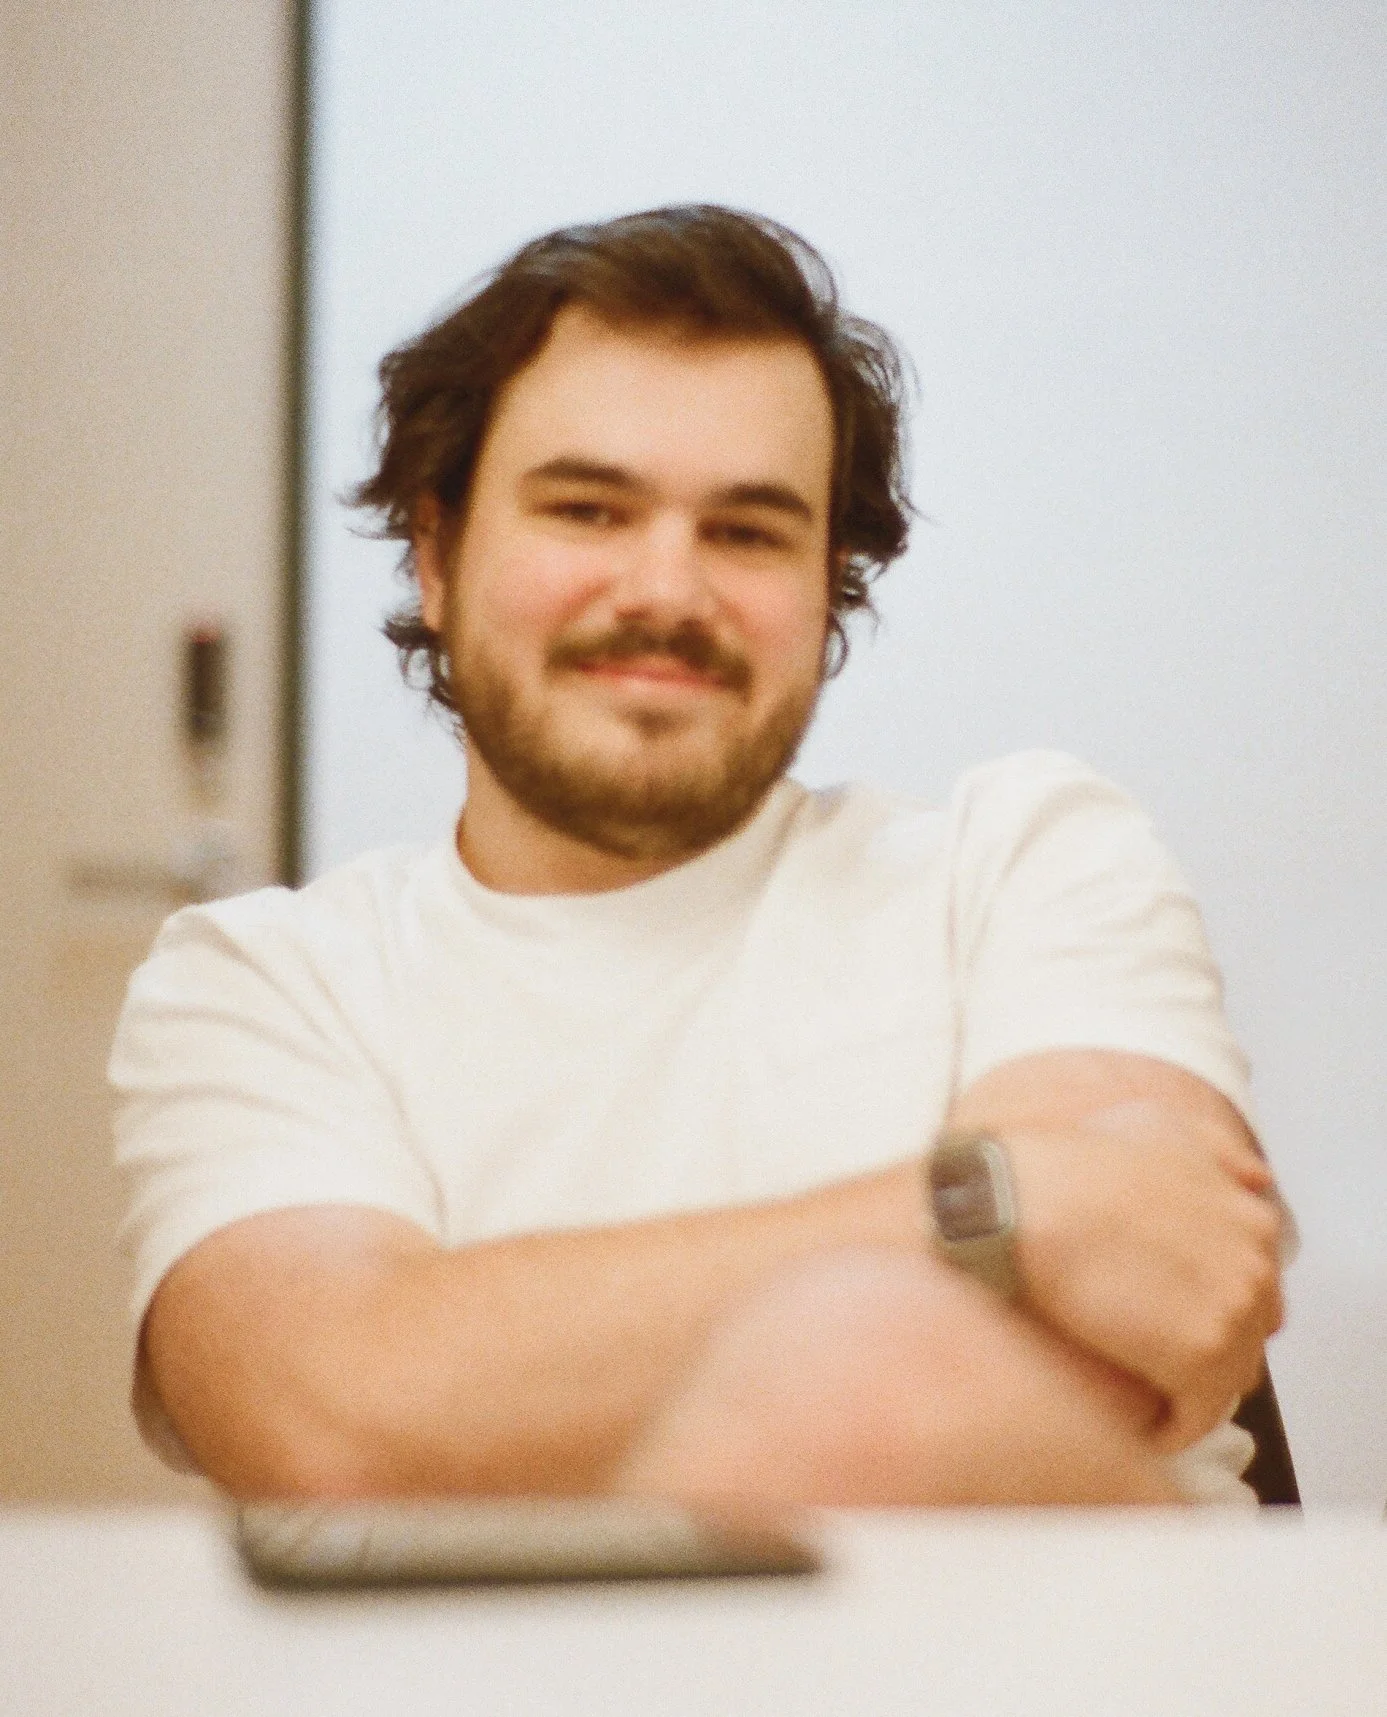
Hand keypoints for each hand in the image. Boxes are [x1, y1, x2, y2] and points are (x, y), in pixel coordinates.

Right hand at [1005, 1099, 1285, 1449]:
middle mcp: (1258, 1266)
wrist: (1021, 1203)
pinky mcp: (1202, 1362)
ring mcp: (1235, 1314)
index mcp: (1252, 1218)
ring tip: (1137, 1386)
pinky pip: (1198, 1415)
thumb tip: (1256, 1180)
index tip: (1167, 1306)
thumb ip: (1216, 1150)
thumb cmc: (1073, 1162)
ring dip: (1189, 1386)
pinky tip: (1136, 1422)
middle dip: (1206, 1341)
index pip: (1253, 1281)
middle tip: (1148, 1348)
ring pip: (1228, 1376)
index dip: (1206, 1295)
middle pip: (1249, 1332)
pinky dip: (1171, 1425)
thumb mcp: (1154, 1125)